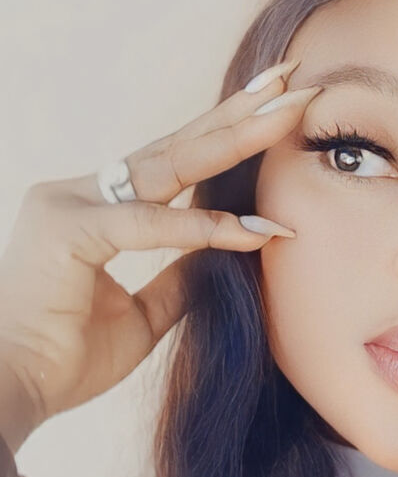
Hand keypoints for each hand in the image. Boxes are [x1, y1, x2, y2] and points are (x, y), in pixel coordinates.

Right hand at [0, 59, 322, 451]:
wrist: (17, 392)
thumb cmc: (67, 357)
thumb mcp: (142, 315)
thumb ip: (176, 279)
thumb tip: (220, 254)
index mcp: (96, 210)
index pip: (172, 164)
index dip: (224, 139)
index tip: (275, 117)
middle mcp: (81, 194)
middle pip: (175, 147)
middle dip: (237, 115)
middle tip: (292, 85)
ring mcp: (69, 205)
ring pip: (166, 165)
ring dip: (231, 140)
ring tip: (286, 115)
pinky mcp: (66, 232)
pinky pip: (146, 224)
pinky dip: (198, 229)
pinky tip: (250, 230)